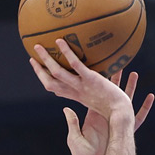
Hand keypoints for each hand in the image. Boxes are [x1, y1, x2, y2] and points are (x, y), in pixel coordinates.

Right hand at [30, 40, 148, 124]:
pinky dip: (66, 53)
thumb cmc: (115, 108)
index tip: (38, 68)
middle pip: (51, 82)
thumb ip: (96, 87)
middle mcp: (76, 91)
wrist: (122, 113)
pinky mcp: (91, 80)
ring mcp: (82, 86)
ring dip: (46, 60)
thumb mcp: (102, 97)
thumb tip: (94, 74)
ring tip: (37, 46)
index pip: (56, 88)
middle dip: (39, 70)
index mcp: (77, 96)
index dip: (45, 78)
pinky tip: (60, 41)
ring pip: (57, 73)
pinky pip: (75, 65)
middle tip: (32, 56)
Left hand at [64, 71, 153, 154]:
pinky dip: (145, 108)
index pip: (95, 95)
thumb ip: (73, 123)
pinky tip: (150, 97)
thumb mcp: (75, 138)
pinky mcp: (125, 132)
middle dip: (116, 80)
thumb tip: (66, 108)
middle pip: (112, 95)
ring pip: (126, 102)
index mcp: (94, 117)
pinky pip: (138, 118)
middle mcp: (106, 118)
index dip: (98, 84)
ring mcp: (117, 125)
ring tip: (134, 73)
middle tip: (119, 64)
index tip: (99, 70)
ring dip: (130, 88)